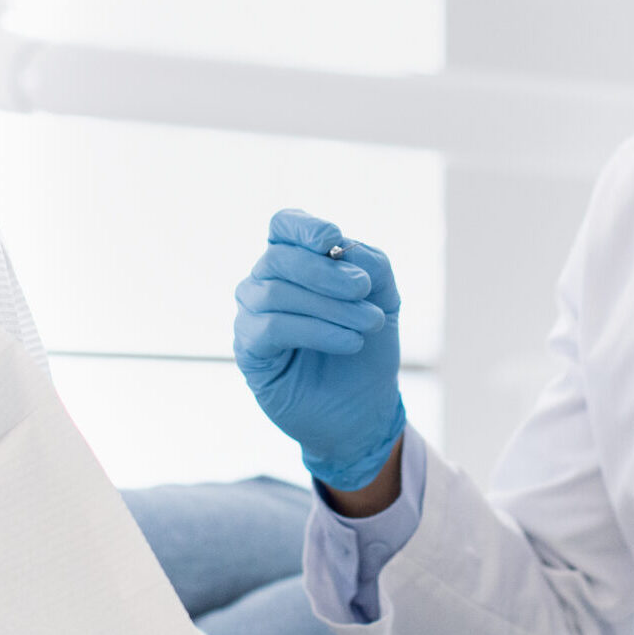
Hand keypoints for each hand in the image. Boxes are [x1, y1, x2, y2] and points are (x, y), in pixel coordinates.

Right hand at [234, 209, 405, 492]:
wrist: (364, 408)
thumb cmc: (368, 348)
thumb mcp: (384, 298)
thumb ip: (371, 265)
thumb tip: (344, 249)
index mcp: (296, 261)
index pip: (284, 225)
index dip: (304, 227)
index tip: (333, 240)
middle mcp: (266, 282)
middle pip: (279, 257)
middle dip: (326, 272)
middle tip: (364, 289)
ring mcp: (252, 315)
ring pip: (276, 292)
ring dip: (330, 306)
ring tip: (369, 323)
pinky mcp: (249, 350)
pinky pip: (272, 328)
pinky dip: (317, 330)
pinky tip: (350, 342)